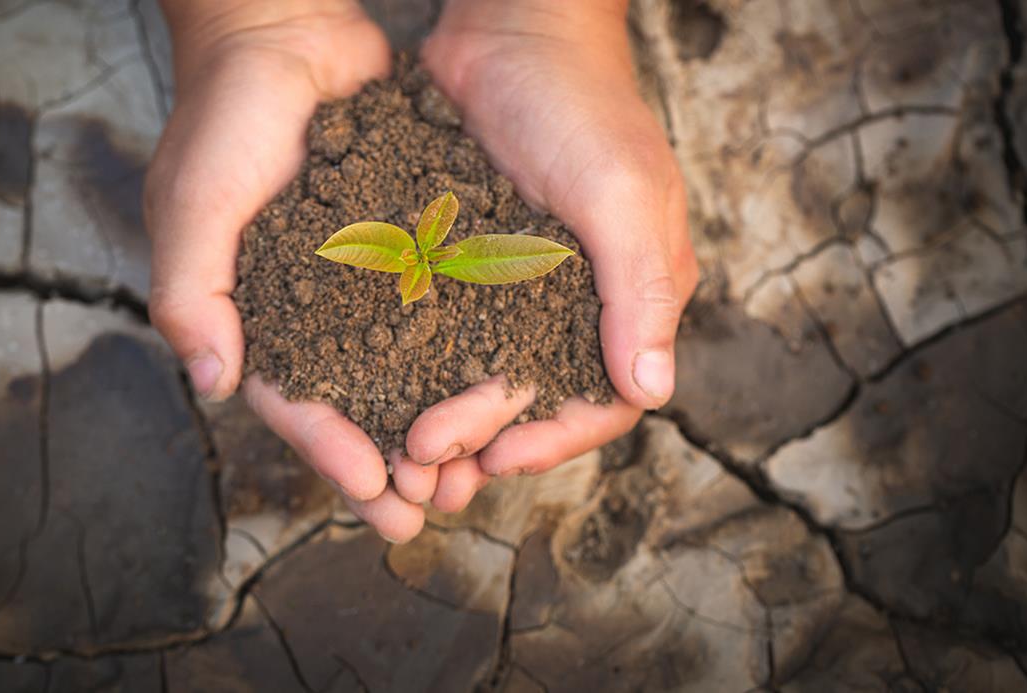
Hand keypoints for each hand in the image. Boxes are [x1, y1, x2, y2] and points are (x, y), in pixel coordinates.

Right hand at [144, 0, 423, 541]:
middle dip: (391, 460)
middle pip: (357, 403)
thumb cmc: (223, 121)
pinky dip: (465, 347)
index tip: (373, 493)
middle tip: (431, 511)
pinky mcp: (411, 242)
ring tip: (474, 472)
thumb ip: (196, 292)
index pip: (295, 400)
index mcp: (257, 317)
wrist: (283, 39)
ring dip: (436, 421)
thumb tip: (212, 383)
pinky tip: (502, 381)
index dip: (331, 450)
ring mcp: (367, 278)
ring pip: (406, 368)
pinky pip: (441, 304)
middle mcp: (316, 308)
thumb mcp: (194, 205)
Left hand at [403, 0, 698, 509]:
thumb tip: (653, 392)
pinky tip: (373, 382)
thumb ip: (639, 291)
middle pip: (534, 397)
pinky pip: (444, 325)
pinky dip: (414, 360)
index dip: (556, 440)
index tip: (497, 460)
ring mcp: (518, 281)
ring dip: (443, 412)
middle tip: (425, 461)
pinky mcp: (467, 257)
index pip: (606, 400)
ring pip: (482, 372)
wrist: (510, 26)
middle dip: (482, 436)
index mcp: (631, 294)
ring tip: (397, 445)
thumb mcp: (621, 193)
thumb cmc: (581, 102)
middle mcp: (577, 300)